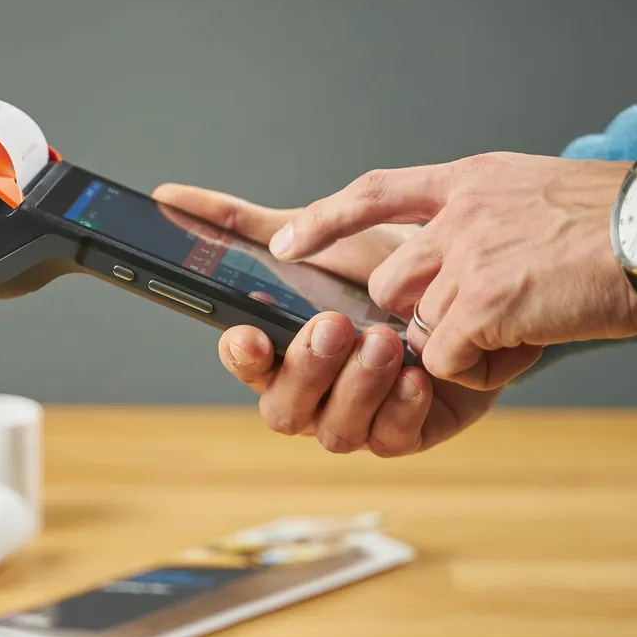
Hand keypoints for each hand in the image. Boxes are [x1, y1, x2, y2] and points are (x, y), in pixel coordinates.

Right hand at [153, 183, 496, 455]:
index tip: (249, 334)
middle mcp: (311, 391)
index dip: (241, 355)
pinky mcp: (404, 433)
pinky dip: (401, 408)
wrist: (470, 284)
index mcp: (278, 349)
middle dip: (307, 368)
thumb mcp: (317, 234)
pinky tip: (416, 375)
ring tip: (384, 341)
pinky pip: (391, 440)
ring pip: (336, 430)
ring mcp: (354, 418)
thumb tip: (166, 197)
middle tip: (335, 325)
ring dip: (357, 387)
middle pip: (283, 406)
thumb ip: (243, 224)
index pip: (243, 363)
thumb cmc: (384, 267)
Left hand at [264, 153, 636, 389]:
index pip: (374, 191)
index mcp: (468, 180)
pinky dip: (484, 365)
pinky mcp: (483, 303)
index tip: (286, 243)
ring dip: (462, 341)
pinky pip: (448, 357)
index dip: (325, 220)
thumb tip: (451, 255)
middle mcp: (457, 214)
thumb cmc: (616, 220)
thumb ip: (482, 215)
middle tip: (491, 312)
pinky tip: (529, 341)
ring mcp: (467, 257)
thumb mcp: (533, 191)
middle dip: (424, 312)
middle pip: (390, 282)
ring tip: (523, 323)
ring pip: (419, 325)